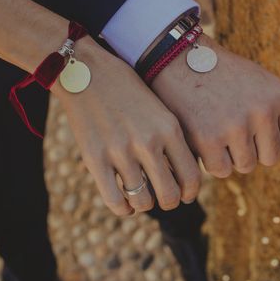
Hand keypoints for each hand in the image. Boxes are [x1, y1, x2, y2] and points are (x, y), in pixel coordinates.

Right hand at [52, 39, 200, 215]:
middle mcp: (148, 141)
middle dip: (171, 202)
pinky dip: (123, 209)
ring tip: (144, 198)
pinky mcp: (94, 158)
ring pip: (143, 201)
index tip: (186, 194)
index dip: (190, 192)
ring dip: (146, 204)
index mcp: (169, 128)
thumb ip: (172, 140)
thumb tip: (182, 177)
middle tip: (166, 198)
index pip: (192, 177)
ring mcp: (120, 151)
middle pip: (170, 195)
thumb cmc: (128, 90)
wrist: (87, 71)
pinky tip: (125, 204)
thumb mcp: (160, 109)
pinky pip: (115, 200)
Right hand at [151, 35, 279, 176]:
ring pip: (246, 166)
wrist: (179, 60)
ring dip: (232, 155)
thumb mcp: (260, 82)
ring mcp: (236, 126)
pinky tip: (204, 138)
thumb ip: (278, 112)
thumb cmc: (222, 75)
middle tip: (233, 131)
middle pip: (270, 158)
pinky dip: (212, 160)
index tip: (256, 130)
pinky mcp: (209, 139)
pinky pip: (221, 170)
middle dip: (253, 150)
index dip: (273, 140)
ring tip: (218, 130)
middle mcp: (262, 111)